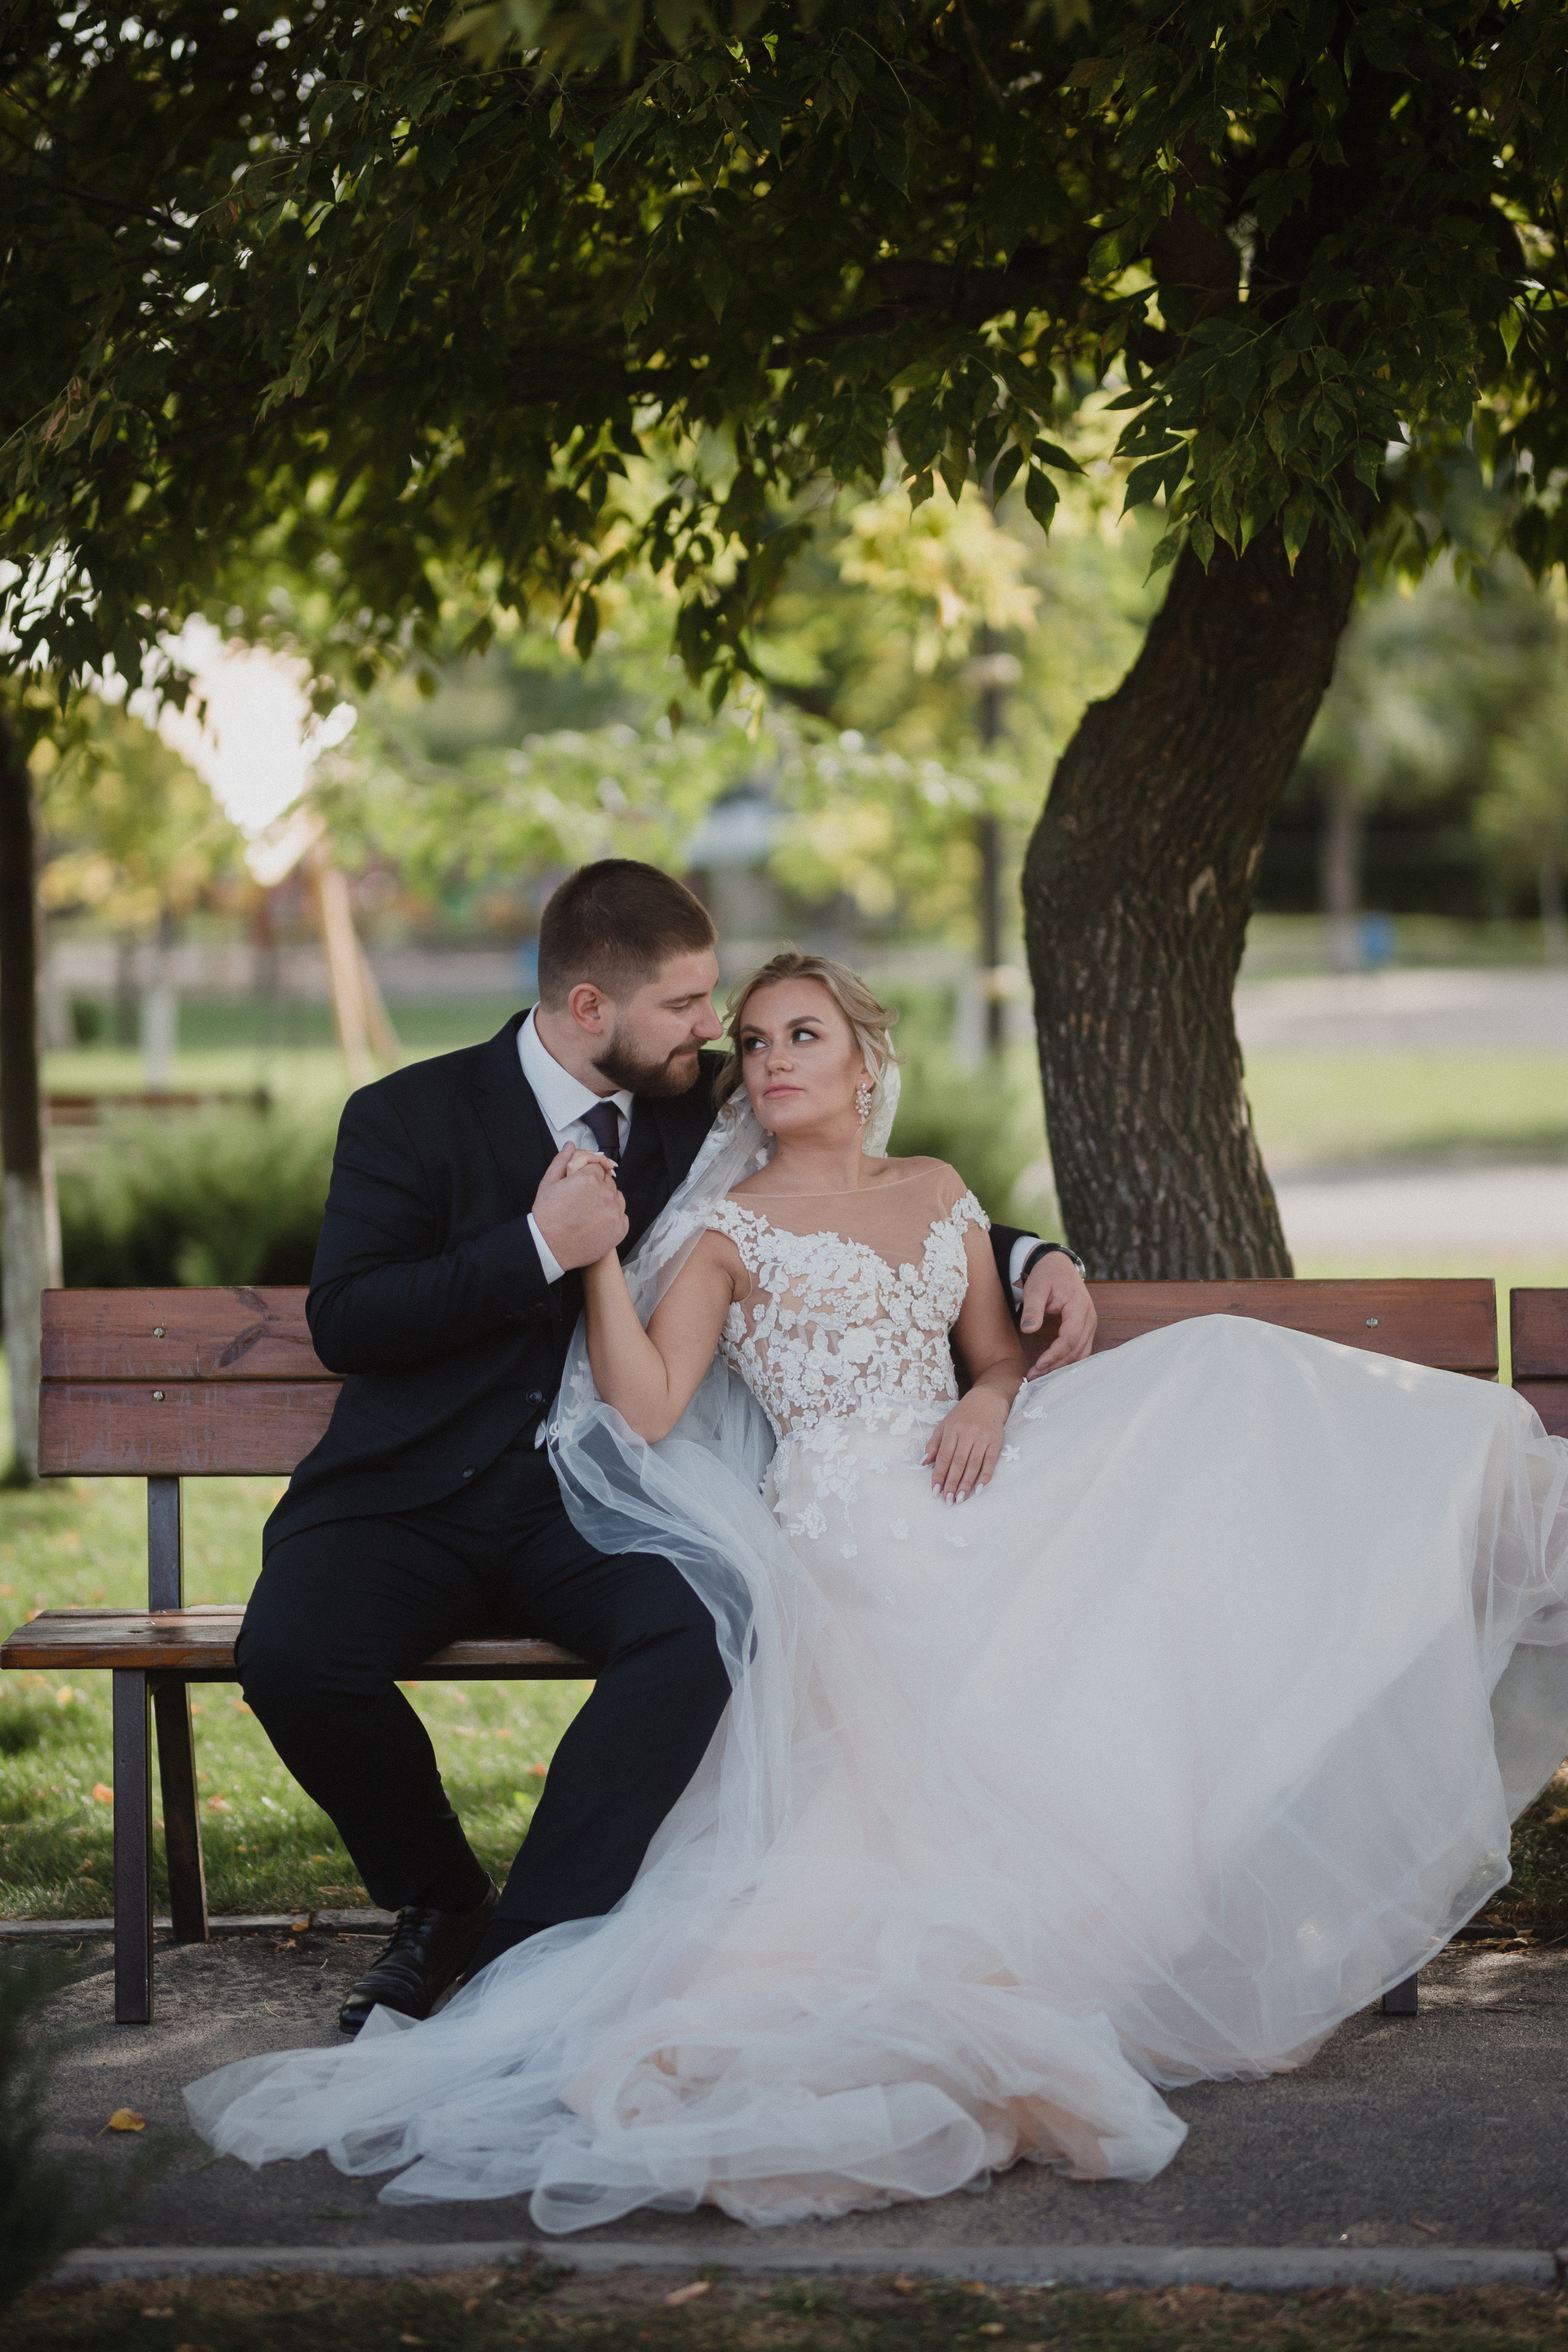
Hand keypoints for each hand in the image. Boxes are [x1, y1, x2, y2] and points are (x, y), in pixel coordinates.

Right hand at [532, 1145, 627, 1271]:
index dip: (587, 1176)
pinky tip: (597, 1222)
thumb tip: (571, 1145)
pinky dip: (613, 1217)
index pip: (597, 1167)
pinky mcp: (620, 1230)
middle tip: (582, 1200)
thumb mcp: (549, 1183)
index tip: (579, 1187)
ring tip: (590, 1211)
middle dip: (598, 1186)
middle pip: (608, 1181)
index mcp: (589, 1179)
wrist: (549, 1247)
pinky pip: (622, 1216)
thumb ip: (562, 1161)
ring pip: (617, 1197)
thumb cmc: (547, 1216)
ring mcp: (615, 1213)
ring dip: (608, 1200)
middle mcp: (606, 1194)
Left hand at [923, 1389, 1010, 1503]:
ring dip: (966, 1484)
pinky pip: (991, 1461)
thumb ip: (934, 1443)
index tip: (935, 1490)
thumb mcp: (945, 1424)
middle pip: (958, 1463)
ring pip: (973, 1464)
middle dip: (952, 1483)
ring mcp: (983, 1437)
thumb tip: (923, 1463)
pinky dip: (985, 1475)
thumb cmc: (964, 1413)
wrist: (989, 1398)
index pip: (944, 1457)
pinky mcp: (996, 1440)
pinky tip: (979, 1488)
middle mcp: (967, 1433)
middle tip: (948, 1500)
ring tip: (960, 1499)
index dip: (939, 1475)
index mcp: (952, 1429)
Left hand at [1021, 1250, 1095, 1377]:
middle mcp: (1089, 1318)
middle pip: (1076, 1350)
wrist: (1058, 1265)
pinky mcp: (1085, 1329)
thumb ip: (1033, 1308)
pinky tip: (1051, 1369)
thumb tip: (1028, 1329)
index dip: (1055, 1355)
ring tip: (1039, 1377)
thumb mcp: (1036, 1288)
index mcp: (1079, 1307)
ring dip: (1061, 1367)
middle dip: (1056, 1366)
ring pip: (1080, 1354)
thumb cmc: (1046, 1275)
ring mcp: (1089, 1325)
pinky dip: (1067, 1361)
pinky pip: (1080, 1350)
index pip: (1070, 1338)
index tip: (1038, 1366)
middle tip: (1033, 1377)